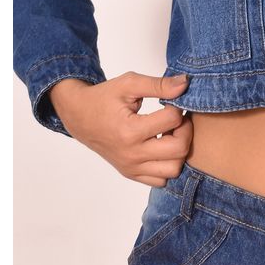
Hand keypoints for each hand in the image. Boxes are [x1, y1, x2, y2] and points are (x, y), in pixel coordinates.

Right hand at [48, 72, 193, 186]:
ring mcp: (131, 167)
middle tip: (178, 119)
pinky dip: (167, 165)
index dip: (179, 107)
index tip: (173, 102)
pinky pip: (160, 180)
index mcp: (130, 130)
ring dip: (179, 150)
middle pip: (178, 150)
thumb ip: (159, 85)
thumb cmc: (103, 98)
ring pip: (173, 169)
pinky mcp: (130, 173)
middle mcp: (131, 154)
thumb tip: (185, 84)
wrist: (79, 115)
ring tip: (170, 133)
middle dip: (185, 130)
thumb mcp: (129, 84)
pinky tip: (162, 146)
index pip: (172, 120)